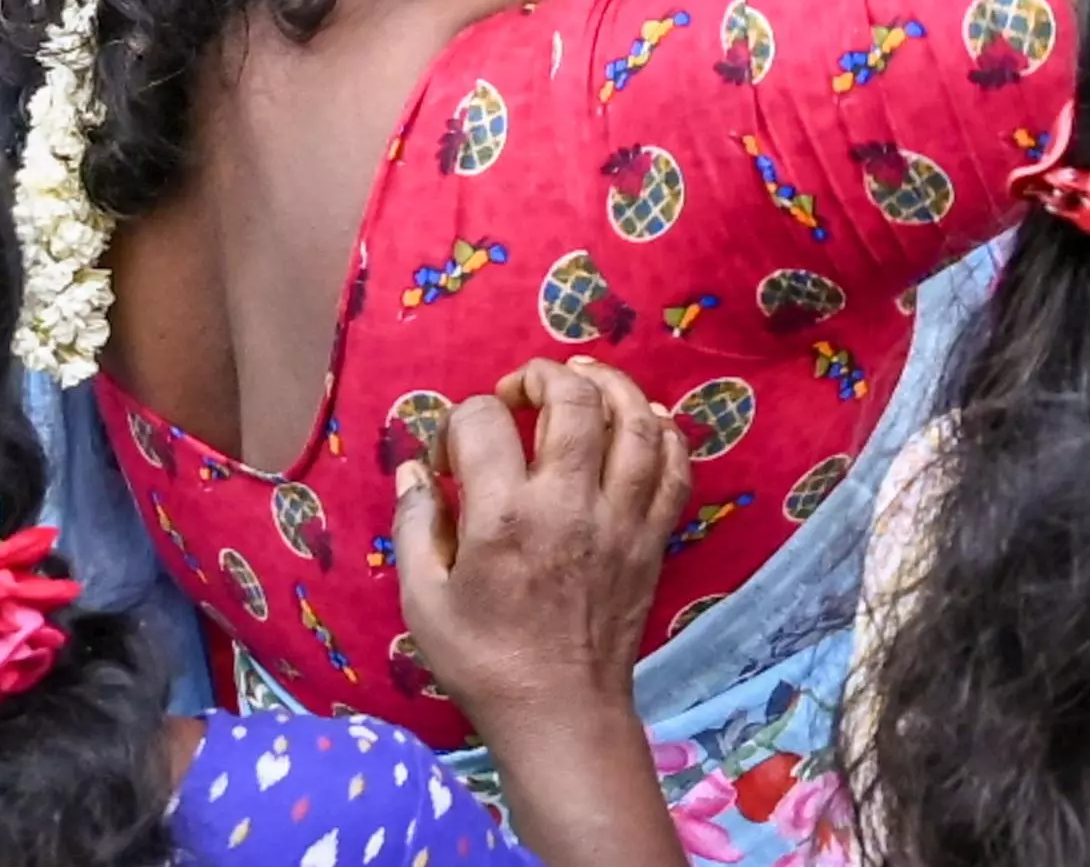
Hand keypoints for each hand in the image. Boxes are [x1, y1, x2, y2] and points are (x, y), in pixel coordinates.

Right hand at [392, 360, 688, 733]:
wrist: (559, 712)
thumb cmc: (483, 660)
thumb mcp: (422, 601)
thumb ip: (414, 527)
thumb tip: (414, 470)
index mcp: (505, 517)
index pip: (484, 422)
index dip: (459, 422)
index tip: (451, 454)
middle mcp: (570, 504)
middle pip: (574, 401)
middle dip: (542, 377)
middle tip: (521, 390)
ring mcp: (622, 519)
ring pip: (637, 422)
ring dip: (611, 387)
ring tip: (584, 378)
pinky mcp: (654, 538)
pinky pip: (675, 468)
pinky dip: (663, 433)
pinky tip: (641, 422)